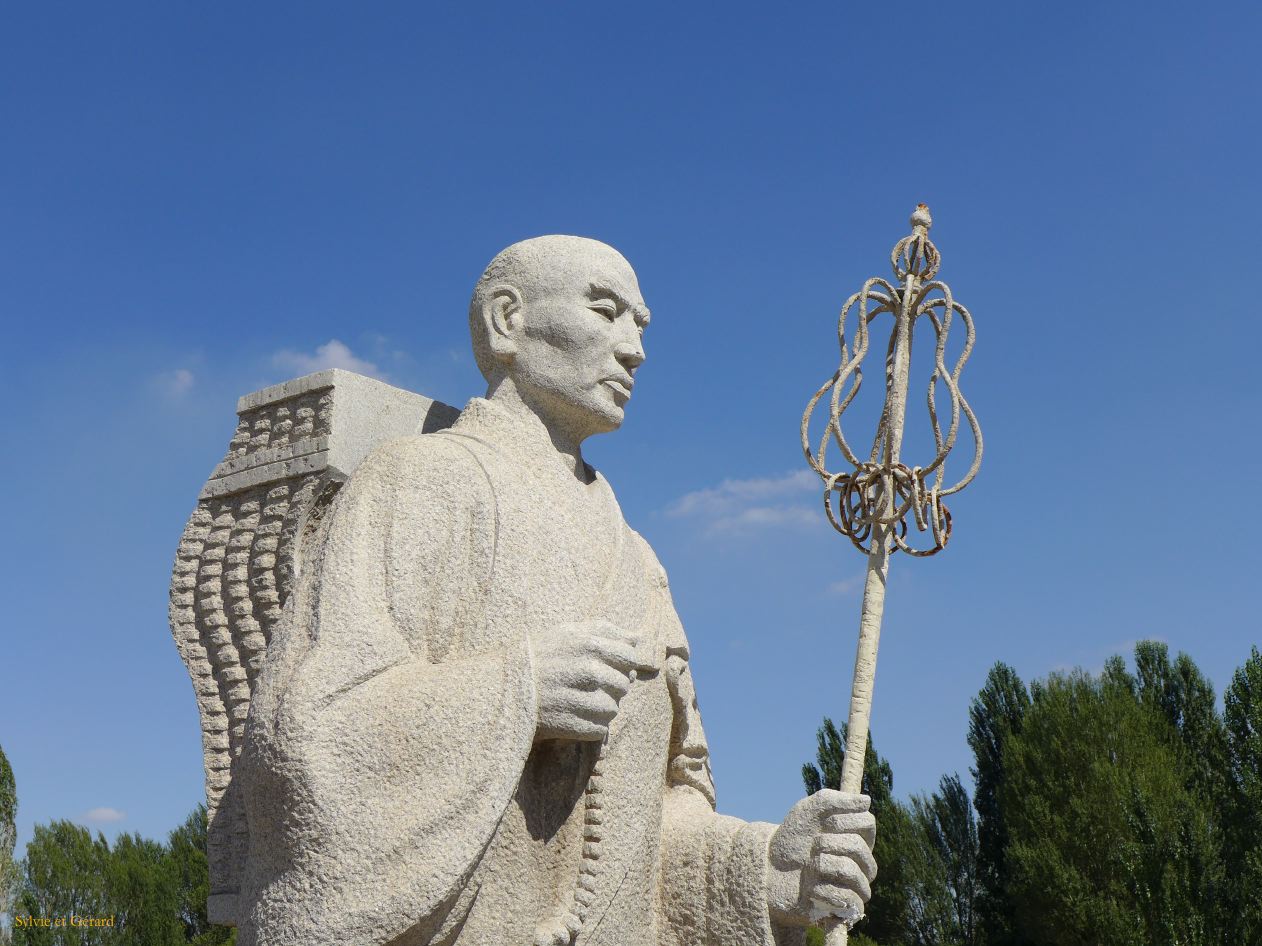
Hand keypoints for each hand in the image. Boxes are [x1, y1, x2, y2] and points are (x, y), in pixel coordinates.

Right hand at [530, 620, 654, 740]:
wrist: (503, 688)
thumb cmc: (540, 657)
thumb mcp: (568, 632)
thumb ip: (605, 630)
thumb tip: (638, 638)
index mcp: (588, 644)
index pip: (630, 657)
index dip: (622, 663)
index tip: (606, 666)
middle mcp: (587, 671)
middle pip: (624, 684)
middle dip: (610, 686)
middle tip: (586, 685)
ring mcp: (580, 699)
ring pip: (613, 709)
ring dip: (600, 708)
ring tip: (579, 701)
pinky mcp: (573, 725)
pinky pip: (600, 729)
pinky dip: (590, 726)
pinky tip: (573, 715)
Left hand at [767, 790, 876, 926]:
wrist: (768, 870)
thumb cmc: (790, 839)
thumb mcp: (807, 811)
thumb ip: (835, 801)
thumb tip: (867, 800)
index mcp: (854, 836)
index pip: (868, 823)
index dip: (847, 820)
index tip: (827, 822)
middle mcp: (859, 861)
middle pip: (861, 848)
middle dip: (832, 843)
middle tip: (813, 845)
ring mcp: (852, 885)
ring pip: (856, 875)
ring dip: (826, 865)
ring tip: (811, 866)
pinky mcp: (843, 908)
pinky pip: (848, 900)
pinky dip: (824, 891)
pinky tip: (810, 890)